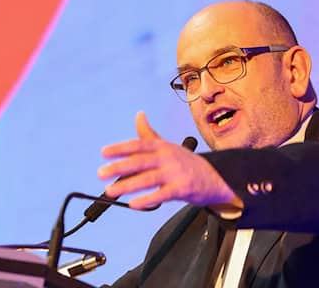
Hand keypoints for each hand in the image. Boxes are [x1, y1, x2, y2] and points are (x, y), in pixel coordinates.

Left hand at [97, 112, 241, 210]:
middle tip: (100, 173)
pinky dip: (147, 199)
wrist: (217, 177)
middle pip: (139, 161)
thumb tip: (139, 115)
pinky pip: (162, 195)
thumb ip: (149, 134)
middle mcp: (168, 157)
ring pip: (147, 178)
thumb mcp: (168, 145)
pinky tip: (134, 204)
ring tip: (110, 191)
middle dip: (118, 167)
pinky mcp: (182, 189)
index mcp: (162, 146)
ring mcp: (175, 173)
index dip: (120, 147)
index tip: (104, 153)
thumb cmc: (186, 162)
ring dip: (127, 185)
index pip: (138, 144)